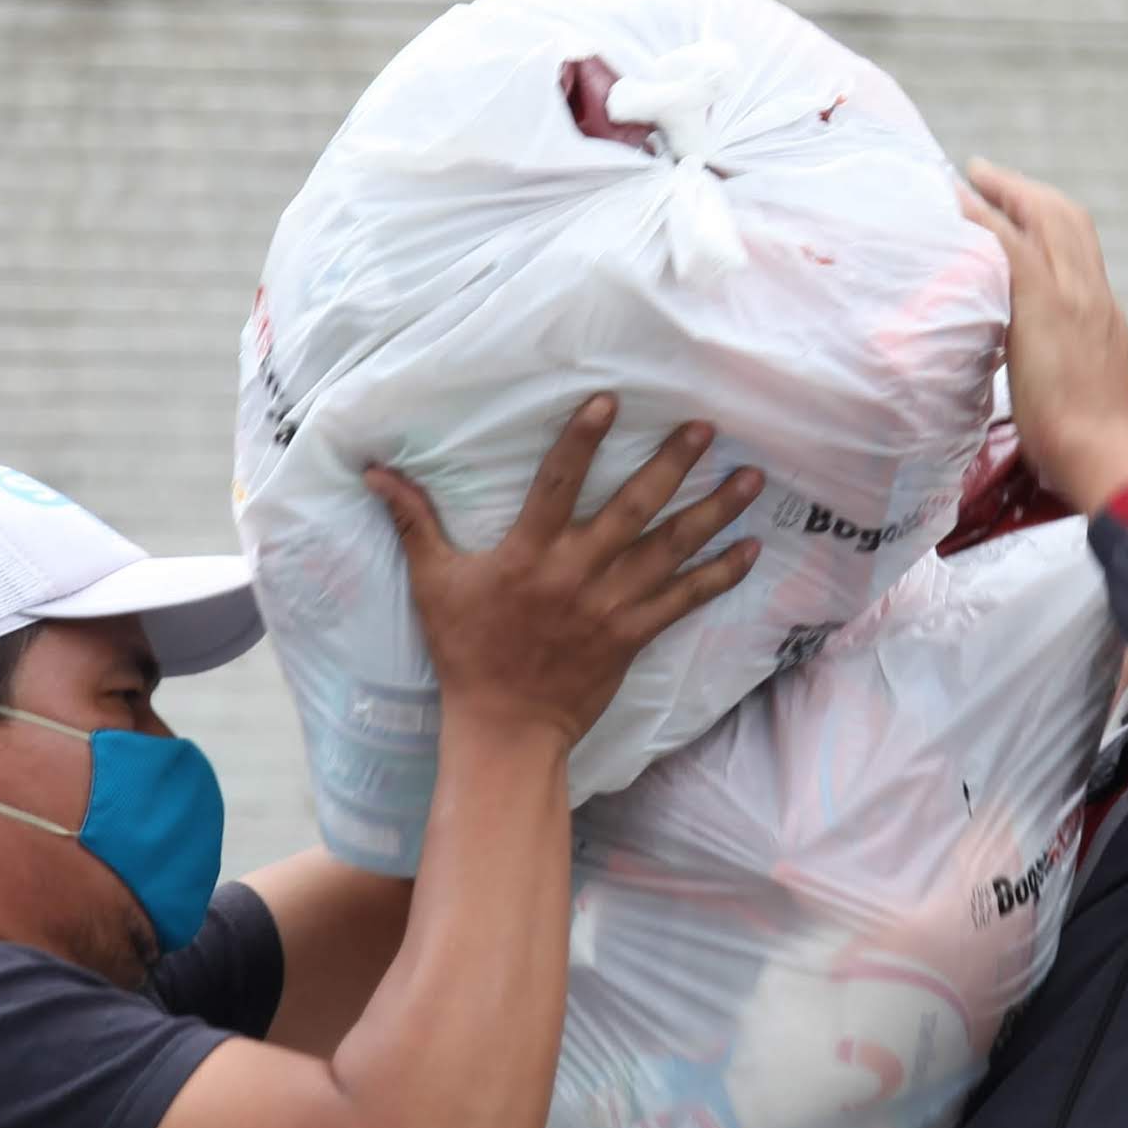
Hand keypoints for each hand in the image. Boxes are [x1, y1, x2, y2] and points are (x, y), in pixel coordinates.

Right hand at [369, 398, 764, 752]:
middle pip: (632, 510)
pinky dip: (720, 576)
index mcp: (528, 554)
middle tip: (706, 428)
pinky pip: (685, 601)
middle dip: (671, 466)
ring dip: (713, 513)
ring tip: (750, 478)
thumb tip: (375, 471)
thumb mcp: (433, 583)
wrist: (504, 726)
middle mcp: (576, 573)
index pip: (556, 485)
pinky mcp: (634, 635)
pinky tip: (751, 548)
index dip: (581, 442)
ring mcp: (611, 605)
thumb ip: (413, 521)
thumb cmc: (467, 651)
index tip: (609, 401)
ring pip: (670, 550)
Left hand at [959, 163, 1127, 513]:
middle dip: (1025, 190)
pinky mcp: (1046, 305)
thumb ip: (1060, 362)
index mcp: (1103, 312)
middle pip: (1066, 217)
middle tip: (986, 174)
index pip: (1080, 246)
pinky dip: (984, 216)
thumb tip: (1030, 361)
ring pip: (1044, 218)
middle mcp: (1093, 293)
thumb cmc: (1086, 443)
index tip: (1018, 204)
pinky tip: (958, 203)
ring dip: (1005, 190)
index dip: (1048, 217)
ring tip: (969, 177)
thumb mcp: (1079, 386)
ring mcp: (1073, 295)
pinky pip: (1012, 244)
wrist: (1100, 453)